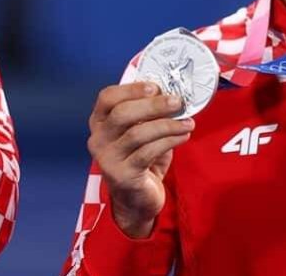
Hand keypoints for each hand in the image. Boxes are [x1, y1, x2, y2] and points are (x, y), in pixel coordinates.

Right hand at [87, 82, 195, 239]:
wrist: (135, 199)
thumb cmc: (139, 159)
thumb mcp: (138, 132)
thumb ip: (147, 114)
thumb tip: (170, 92)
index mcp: (99, 122)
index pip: (107, 98)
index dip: (131, 89)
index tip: (155, 87)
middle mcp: (98, 139)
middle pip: (122, 114)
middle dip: (153, 105)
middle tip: (177, 101)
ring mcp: (108, 159)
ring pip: (137, 134)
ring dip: (167, 124)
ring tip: (187, 122)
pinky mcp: (123, 175)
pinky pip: (148, 152)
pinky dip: (169, 141)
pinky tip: (183, 135)